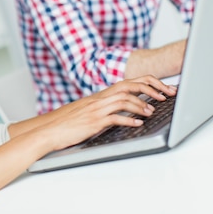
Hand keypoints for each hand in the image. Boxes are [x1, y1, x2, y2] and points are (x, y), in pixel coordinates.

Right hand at [39, 76, 176, 150]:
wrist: (47, 130)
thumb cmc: (65, 123)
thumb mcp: (86, 111)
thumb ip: (102, 108)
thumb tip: (120, 112)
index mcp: (99, 96)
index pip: (127, 83)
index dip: (147, 83)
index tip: (162, 89)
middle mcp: (99, 99)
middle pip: (129, 86)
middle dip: (150, 88)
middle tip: (165, 95)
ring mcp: (95, 110)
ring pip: (123, 100)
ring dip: (141, 105)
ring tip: (152, 112)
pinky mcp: (92, 122)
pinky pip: (113, 118)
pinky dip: (128, 120)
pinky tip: (138, 124)